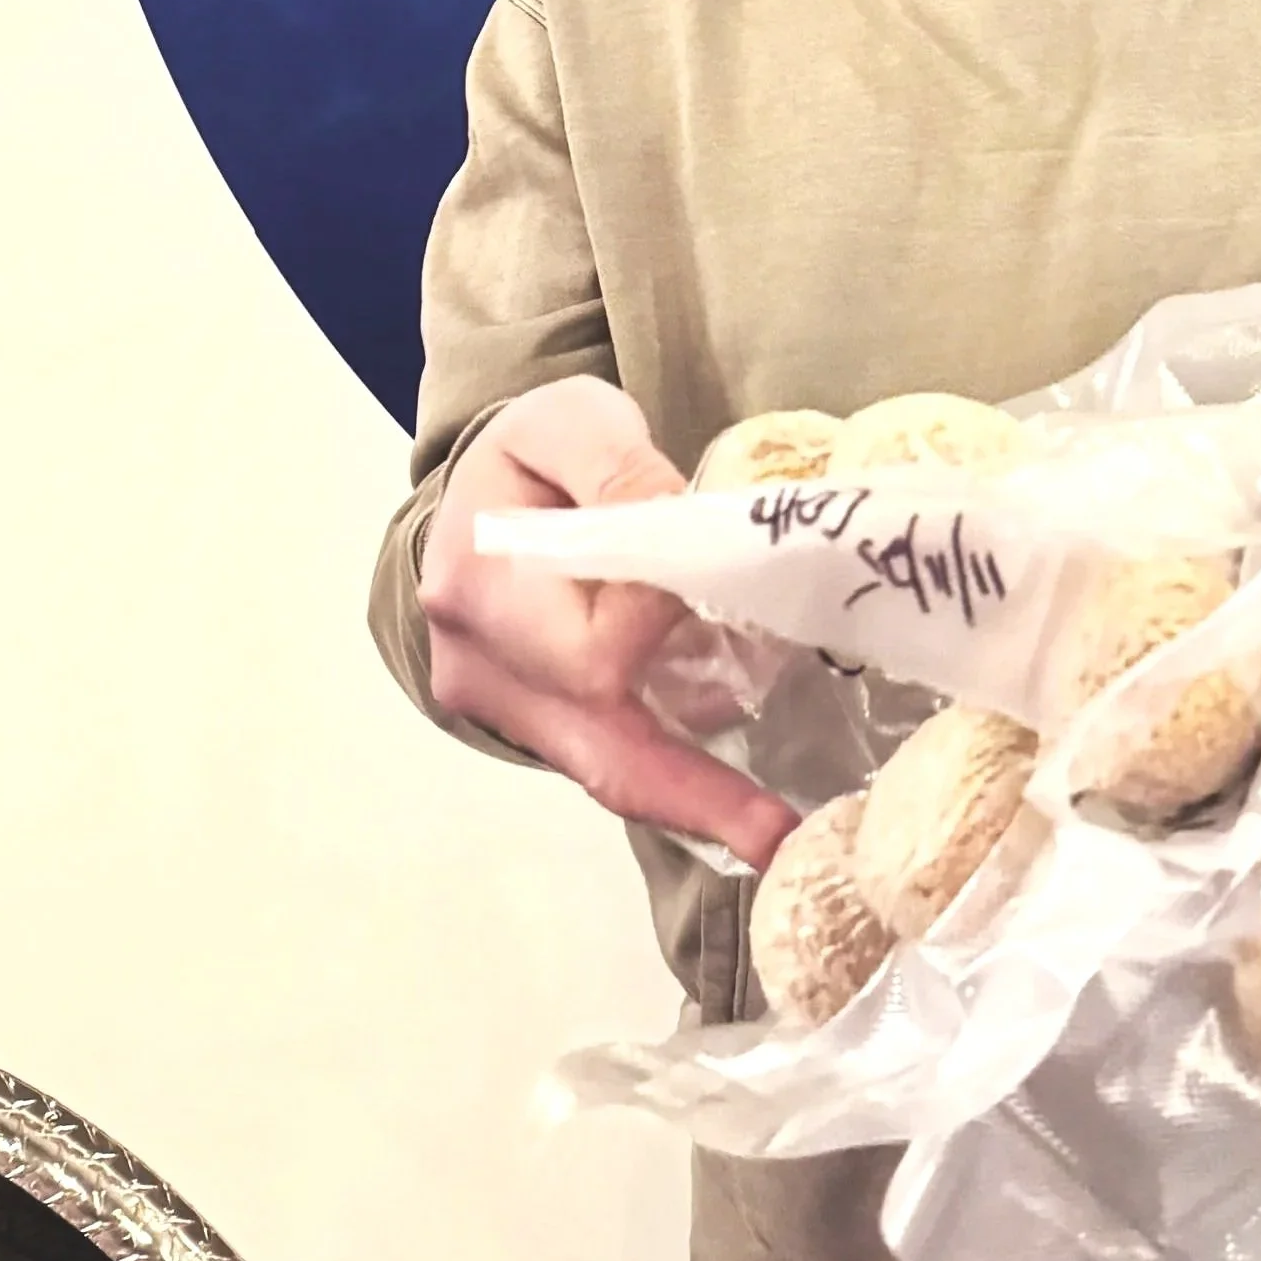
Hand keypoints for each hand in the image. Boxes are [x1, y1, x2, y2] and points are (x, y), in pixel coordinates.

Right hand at [419, 376, 799, 870]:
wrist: (480, 490)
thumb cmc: (531, 454)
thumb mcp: (569, 420)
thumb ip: (617, 462)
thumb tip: (676, 524)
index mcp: (480, 585)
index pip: (594, 646)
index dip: (667, 623)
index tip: (721, 580)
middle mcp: (480, 665)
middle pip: (597, 744)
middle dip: (693, 784)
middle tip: (781, 828)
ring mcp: (504, 708)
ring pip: (604, 772)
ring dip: (691, 806)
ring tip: (772, 840)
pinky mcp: (534, 725)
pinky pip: (606, 764)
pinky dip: (672, 788)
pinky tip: (738, 812)